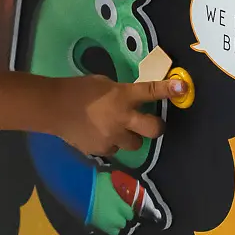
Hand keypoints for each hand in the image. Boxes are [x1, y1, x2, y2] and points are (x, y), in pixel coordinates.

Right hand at [54, 75, 180, 159]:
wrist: (52, 108)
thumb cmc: (77, 89)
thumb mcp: (103, 83)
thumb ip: (120, 93)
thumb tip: (130, 100)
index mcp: (122, 97)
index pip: (151, 92)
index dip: (169, 90)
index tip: (182, 88)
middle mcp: (122, 119)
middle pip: (153, 129)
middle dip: (154, 127)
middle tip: (148, 123)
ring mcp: (112, 138)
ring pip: (134, 144)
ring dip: (129, 137)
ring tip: (114, 130)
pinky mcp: (101, 150)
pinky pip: (112, 149)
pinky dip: (108, 143)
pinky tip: (96, 134)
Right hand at [89, 172, 137, 234]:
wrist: (77, 192)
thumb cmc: (94, 184)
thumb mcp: (107, 178)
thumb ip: (114, 182)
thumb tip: (115, 180)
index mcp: (120, 206)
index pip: (130, 213)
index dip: (128, 210)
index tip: (125, 205)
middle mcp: (115, 218)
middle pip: (123, 223)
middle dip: (121, 218)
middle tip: (116, 211)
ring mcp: (104, 224)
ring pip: (114, 231)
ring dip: (113, 225)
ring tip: (109, 217)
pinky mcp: (94, 227)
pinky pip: (103, 230)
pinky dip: (103, 226)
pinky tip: (100, 218)